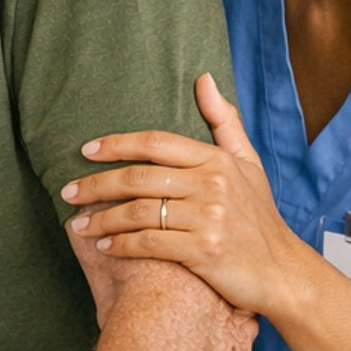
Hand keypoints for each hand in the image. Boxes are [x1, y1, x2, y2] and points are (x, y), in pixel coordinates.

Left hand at [61, 74, 306, 320]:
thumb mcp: (249, 164)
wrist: (281, 271)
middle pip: (138, 177)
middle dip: (96, 185)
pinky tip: (104, 247)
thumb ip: (224, 122)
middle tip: (69, 192)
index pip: (156, 143)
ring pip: (139, 212)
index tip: (86, 151)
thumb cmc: (260, 218)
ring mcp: (209, 218)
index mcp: (217, 160)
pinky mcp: (203, 252)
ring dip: (102, 220)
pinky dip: (121, 245)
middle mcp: (213, 185)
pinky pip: (150, 244)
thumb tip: (203, 79)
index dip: (116, 144)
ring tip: (78, 225)